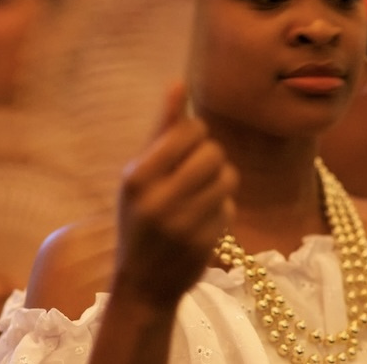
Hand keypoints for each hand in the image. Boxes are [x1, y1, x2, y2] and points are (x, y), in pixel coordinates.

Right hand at [112, 83, 237, 306]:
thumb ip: (162, 128)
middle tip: (197, 170)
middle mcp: (158, 199)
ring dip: (221, 180)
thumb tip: (179, 82)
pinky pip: (229, 206)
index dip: (196, 134)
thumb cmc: (138, 218)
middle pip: (213, 151)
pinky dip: (221, 208)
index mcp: (137, 176)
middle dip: (210, 157)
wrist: (142, 284)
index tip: (186, 147)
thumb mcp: (138, 173)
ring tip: (202, 191)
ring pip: (228, 176)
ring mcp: (183, 223)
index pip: (190, 131)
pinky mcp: (205, 242)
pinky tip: (202, 219)